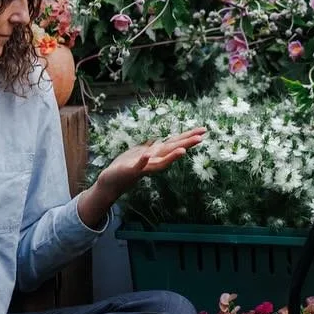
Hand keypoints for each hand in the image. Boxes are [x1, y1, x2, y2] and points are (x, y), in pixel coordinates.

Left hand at [77, 127, 205, 226]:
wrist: (110, 182)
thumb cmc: (126, 167)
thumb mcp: (140, 154)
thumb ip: (151, 149)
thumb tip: (160, 142)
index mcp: (156, 155)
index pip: (175, 143)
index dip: (188, 137)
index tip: (203, 131)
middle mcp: (153, 161)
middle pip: (172, 151)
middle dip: (186, 144)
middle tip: (201, 138)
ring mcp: (144, 167)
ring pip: (160, 162)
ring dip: (171, 156)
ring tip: (183, 150)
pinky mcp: (131, 170)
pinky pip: (138, 165)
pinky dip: (144, 160)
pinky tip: (148, 154)